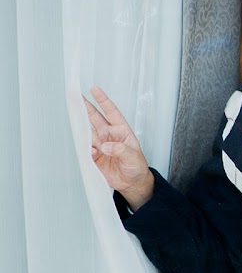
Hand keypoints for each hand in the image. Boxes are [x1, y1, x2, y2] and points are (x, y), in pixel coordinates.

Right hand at [84, 86, 153, 209]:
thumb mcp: (134, 157)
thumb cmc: (136, 166)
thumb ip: (121, 150)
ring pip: (86, 132)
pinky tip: (92, 153)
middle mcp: (108, 135)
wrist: (132, 183)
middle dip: (84, 107)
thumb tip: (106, 146)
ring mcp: (99, 145)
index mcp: (120, 130)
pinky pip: (85, 150)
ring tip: (74, 120)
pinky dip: (85, 150)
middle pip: (93, 118)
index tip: (94, 89)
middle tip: (73, 96)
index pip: (111, 112)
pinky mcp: (93, 157)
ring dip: (80, 127)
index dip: (102, 100)